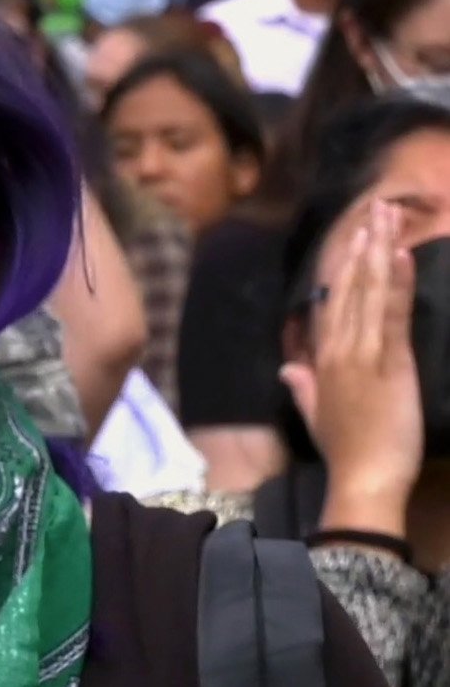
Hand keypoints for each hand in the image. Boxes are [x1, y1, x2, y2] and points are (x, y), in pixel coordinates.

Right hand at [280, 201, 421, 534]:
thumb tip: (286, 367)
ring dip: (378, 252)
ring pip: (368, 292)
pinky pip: (391, 314)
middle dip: (362, 246)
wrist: (363, 478)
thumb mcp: (317, 416)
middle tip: (374, 208)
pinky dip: (395, 283)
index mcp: (323, 361)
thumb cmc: (345, 451)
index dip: (343, 268)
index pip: (333, 305)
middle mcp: (338, 349)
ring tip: (386, 218)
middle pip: (349, 288)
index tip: (353, 237)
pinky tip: (399, 256)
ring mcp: (362, 353)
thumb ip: (301, 387)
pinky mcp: (389, 362)